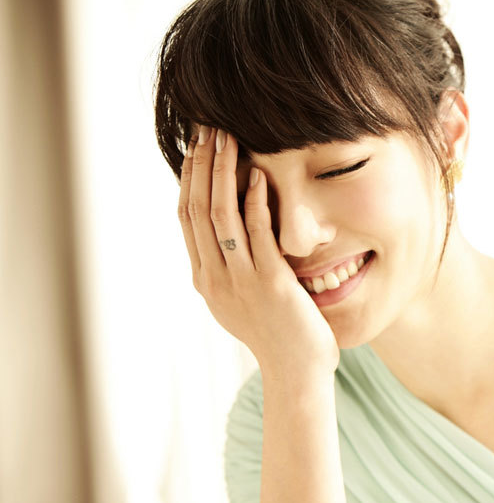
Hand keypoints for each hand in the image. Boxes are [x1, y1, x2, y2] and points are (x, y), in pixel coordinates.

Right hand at [177, 125, 339, 373]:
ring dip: (223, 173)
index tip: (196, 146)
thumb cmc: (280, 334)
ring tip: (228, 139)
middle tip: (207, 129)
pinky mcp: (270, 285)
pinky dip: (254, 203)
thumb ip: (235, 266)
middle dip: (201, 165)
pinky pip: (257, 236)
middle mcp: (215, 278)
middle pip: (197, 210)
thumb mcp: (245, 298)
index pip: (187, 218)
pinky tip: (258, 175)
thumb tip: (233, 234)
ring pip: (220, 217)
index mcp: (206, 279)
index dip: (189, 179)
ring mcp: (240, 281)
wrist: (297, 373)